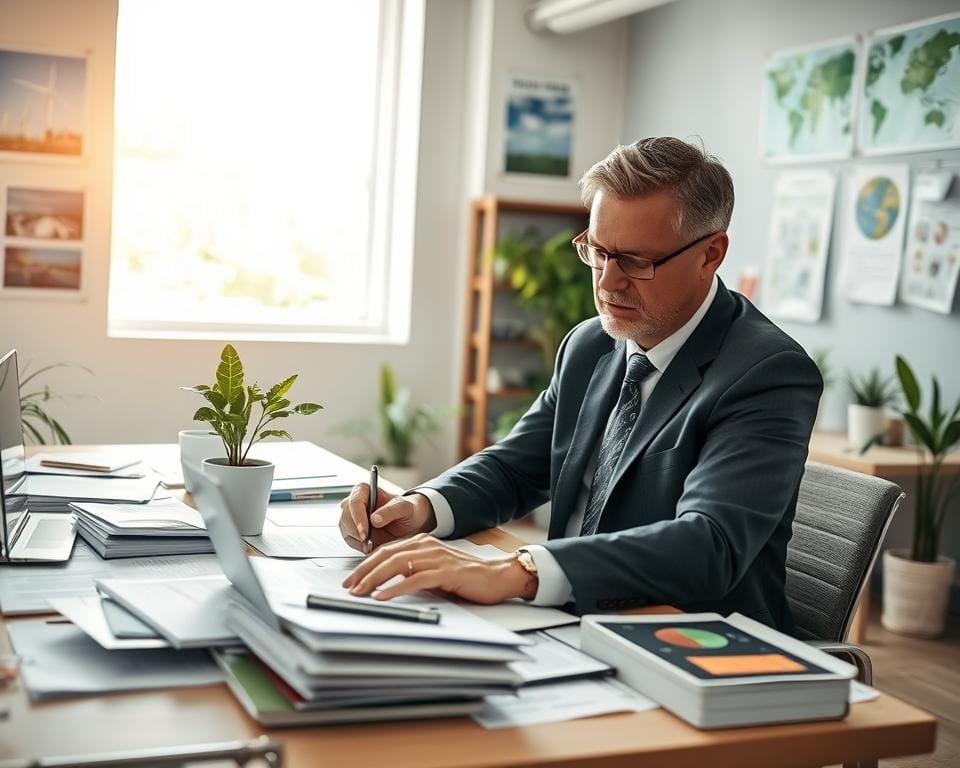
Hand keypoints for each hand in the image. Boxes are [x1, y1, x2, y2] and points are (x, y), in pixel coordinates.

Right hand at [338, 485, 436, 553]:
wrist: (408, 524)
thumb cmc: (406, 511)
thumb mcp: (405, 508)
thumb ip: (391, 511)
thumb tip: (374, 519)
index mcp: (364, 490)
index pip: (354, 502)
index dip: (358, 517)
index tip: (365, 532)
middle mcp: (354, 503)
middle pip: (345, 517)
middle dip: (357, 532)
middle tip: (370, 542)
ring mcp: (351, 518)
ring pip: (345, 530)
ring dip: (359, 540)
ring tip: (376, 542)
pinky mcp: (352, 532)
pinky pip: (350, 541)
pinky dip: (360, 546)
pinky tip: (373, 544)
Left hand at [341, 534, 538, 603]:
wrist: (497, 577)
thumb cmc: (465, 578)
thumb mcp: (433, 572)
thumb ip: (413, 573)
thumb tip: (387, 584)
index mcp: (422, 543)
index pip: (386, 551)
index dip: (366, 564)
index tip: (351, 579)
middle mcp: (426, 545)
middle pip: (387, 555)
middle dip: (364, 571)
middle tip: (348, 586)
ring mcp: (436, 557)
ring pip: (397, 565)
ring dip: (374, 579)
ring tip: (360, 592)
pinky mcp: (446, 572)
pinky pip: (415, 579)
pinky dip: (396, 588)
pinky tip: (383, 597)